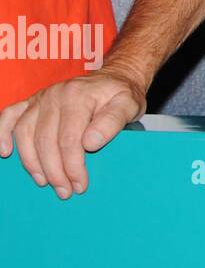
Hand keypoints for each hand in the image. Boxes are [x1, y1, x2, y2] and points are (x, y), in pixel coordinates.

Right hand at [0, 70, 147, 198]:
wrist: (116, 76)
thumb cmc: (121, 95)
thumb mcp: (129, 105)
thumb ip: (112, 122)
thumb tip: (89, 143)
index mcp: (78, 95)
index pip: (69, 139)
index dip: (73, 167)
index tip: (80, 185)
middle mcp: (56, 94)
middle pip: (45, 140)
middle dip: (54, 171)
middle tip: (65, 191)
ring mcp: (41, 97)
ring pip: (25, 134)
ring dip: (32, 162)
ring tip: (45, 182)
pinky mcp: (32, 100)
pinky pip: (10, 115)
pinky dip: (2, 133)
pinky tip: (6, 152)